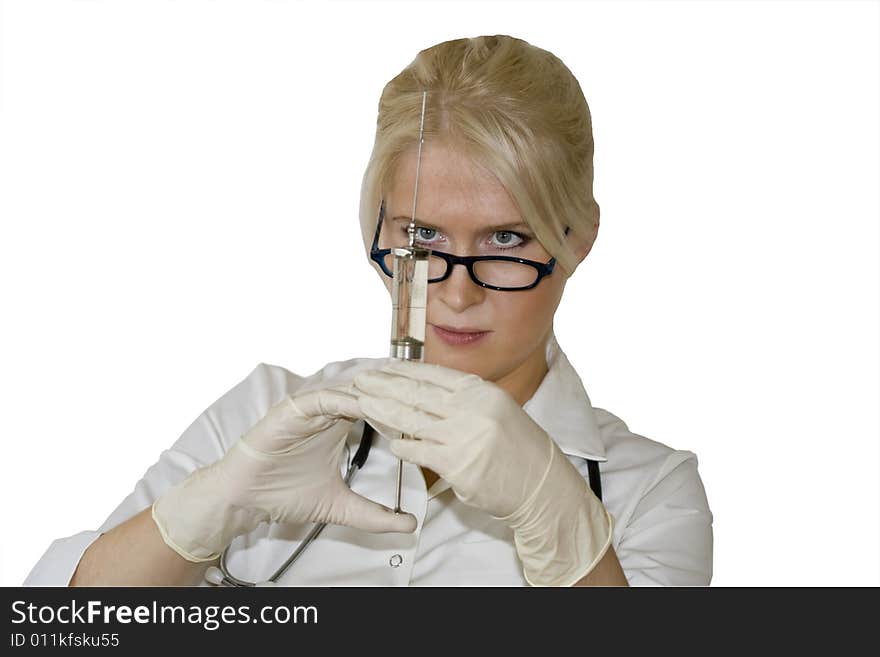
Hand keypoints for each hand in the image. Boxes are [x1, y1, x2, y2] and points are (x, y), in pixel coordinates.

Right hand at [152, 383, 417, 562]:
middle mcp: (328, 410)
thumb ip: (374, 515)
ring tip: (401, 399)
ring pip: (349, 390)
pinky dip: (344, 400)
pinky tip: (364, 406)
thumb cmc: (285, 495)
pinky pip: (322, 398)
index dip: (404, 408)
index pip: (379, 406)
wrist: (246, 499)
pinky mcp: (293, 409)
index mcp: (340, 424)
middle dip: (396, 394)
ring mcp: (311, 407)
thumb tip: (410, 525)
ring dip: (374, 394)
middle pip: (369, 392)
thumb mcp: (340, 507)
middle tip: (425, 397)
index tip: (432, 416)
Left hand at [353, 359, 612, 585]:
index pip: (433, 375)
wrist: (542, 486)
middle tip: (360, 379)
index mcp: (481, 391)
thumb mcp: (496, 410)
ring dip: (382, 411)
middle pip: (417, 393)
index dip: (403, 371)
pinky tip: (388, 442)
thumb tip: (425, 389)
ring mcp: (464, 437)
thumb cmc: (518, 449)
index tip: (381, 368)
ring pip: (412, 420)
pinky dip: (401, 447)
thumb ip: (464, 399)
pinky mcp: (457, 466)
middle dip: (384, 386)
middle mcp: (472, 409)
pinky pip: (419, 452)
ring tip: (361, 403)